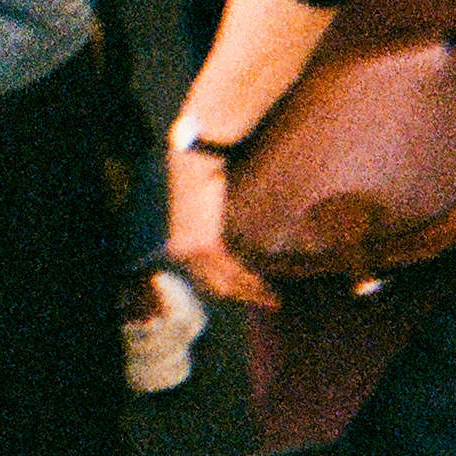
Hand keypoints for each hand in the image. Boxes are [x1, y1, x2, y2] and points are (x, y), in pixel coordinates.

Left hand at [163, 151, 277, 310]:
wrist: (198, 152)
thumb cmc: (202, 170)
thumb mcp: (202, 204)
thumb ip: (214, 226)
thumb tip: (236, 236)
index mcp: (180, 244)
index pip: (205, 279)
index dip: (228, 289)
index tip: (249, 294)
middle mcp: (185, 252)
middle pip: (216, 286)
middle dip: (243, 297)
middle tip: (269, 303)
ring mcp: (196, 251)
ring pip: (229, 282)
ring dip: (253, 293)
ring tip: (274, 298)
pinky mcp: (212, 244)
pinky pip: (236, 271)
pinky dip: (254, 280)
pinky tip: (269, 284)